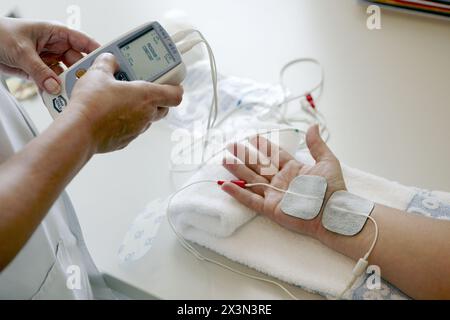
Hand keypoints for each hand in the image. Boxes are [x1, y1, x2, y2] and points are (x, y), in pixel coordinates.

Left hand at [0, 17, 99, 93]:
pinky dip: (54, 91)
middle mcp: (55, 47)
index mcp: (56, 33)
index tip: (108, 64)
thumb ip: (40, 71)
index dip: (96, 52)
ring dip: (67, 86)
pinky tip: (57, 98)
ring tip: (72, 96)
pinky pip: (52, 83)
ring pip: (65, 75)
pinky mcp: (39, 72)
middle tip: (86, 88)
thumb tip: (55, 86)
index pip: (83, 42)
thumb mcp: (22, 51)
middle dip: (81, 75)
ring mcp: (48, 60)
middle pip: (77, 63)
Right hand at [65, 53, 182, 153]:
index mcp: (146, 96)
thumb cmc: (92, 104)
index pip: (175, 95)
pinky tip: (111, 115)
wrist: (79, 131)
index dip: (177, 88)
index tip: (173, 83)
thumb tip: (110, 60)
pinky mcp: (125, 141)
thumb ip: (108, 63)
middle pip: (164, 108)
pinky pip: (132, 130)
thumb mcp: (98, 73)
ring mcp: (137, 130)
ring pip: (147, 119)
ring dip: (141, 111)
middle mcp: (146, 115)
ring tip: (123, 101)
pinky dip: (126, 122)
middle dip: (158, 100)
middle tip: (144, 90)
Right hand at [221, 125, 345, 239]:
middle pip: (258, 165)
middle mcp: (281, 180)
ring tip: (224, 160)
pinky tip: (225, 185)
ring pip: (251, 180)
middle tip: (231, 145)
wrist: (332, 214)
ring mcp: (274, 195)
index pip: (274, 155)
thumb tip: (313, 126)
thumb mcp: (327, 162)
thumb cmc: (333, 190)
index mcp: (293, 169)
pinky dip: (238, 193)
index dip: (263, 146)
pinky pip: (250, 200)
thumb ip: (317, 145)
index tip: (252, 137)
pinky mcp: (270, 209)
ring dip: (237, 170)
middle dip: (244, 155)